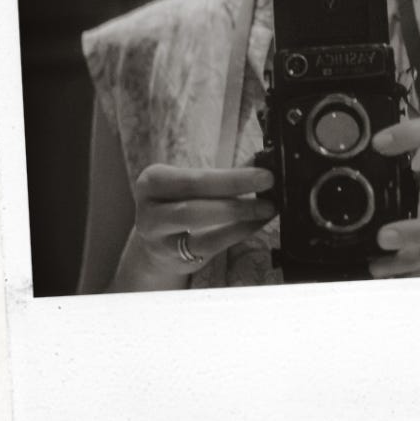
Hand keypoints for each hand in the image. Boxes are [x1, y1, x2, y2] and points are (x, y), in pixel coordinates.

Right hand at [112, 164, 276, 290]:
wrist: (155, 244)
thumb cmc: (179, 204)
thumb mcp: (191, 185)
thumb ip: (224, 175)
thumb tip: (263, 161)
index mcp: (152, 181)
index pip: (193, 179)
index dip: (231, 178)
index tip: (264, 174)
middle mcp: (149, 211)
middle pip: (194, 203)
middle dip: (235, 192)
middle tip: (269, 185)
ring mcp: (159, 239)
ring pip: (201, 228)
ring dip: (239, 215)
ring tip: (266, 207)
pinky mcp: (175, 259)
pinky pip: (211, 246)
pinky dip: (237, 232)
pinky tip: (256, 222)